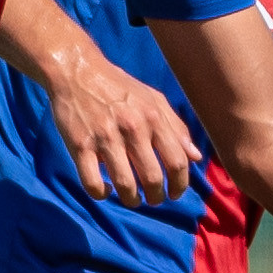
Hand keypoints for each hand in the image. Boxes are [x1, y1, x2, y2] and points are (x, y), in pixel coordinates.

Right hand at [48, 57, 196, 206]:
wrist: (77, 71)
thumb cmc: (119, 87)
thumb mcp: (154, 99)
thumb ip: (176, 127)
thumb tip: (195, 157)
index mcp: (153, 118)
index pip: (176, 162)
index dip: (180, 185)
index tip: (175, 193)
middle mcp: (132, 129)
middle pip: (152, 179)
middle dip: (156, 197)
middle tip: (152, 199)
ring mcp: (104, 138)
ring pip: (125, 185)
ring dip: (131, 200)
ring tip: (132, 198)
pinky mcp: (80, 146)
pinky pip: (92, 183)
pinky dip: (101, 194)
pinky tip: (105, 189)